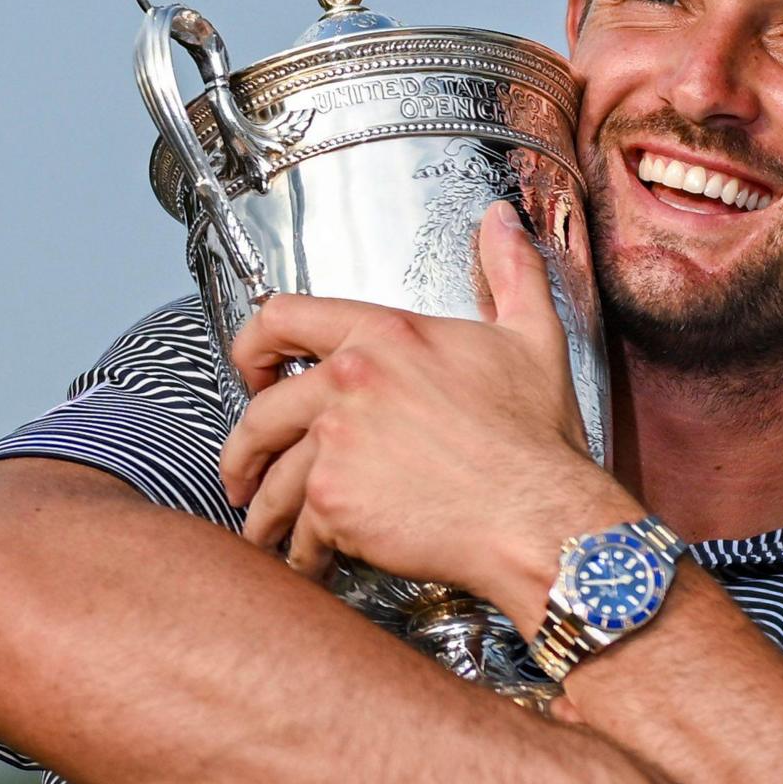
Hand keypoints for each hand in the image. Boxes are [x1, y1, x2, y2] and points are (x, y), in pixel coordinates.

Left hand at [218, 202, 636, 628]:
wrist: (539, 516)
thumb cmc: (537, 439)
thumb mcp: (533, 338)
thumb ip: (511, 273)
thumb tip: (501, 221)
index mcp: (384, 335)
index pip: (283, 316)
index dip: (253, 346)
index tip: (250, 371)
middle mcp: (347, 383)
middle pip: (260, 413)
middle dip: (243, 450)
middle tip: (244, 474)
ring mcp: (335, 444)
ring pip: (273, 480)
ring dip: (264, 511)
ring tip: (267, 532)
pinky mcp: (334, 503)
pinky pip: (300, 530)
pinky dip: (301, 552)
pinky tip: (310, 562)